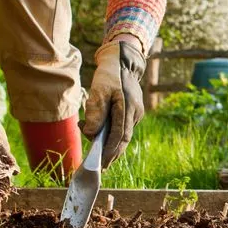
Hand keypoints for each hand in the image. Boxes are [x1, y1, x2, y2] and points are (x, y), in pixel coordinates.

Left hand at [82, 39, 145, 167]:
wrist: (122, 61)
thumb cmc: (108, 75)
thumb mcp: (98, 90)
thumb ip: (95, 112)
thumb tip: (91, 133)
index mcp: (127, 107)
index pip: (119, 135)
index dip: (110, 151)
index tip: (102, 163)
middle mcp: (134, 112)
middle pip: (124, 139)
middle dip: (112, 154)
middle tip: (102, 166)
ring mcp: (136, 112)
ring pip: (124, 133)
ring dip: (111, 143)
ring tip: (97, 151)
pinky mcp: (134, 110)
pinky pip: (124, 126)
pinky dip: (113, 133)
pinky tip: (101, 135)